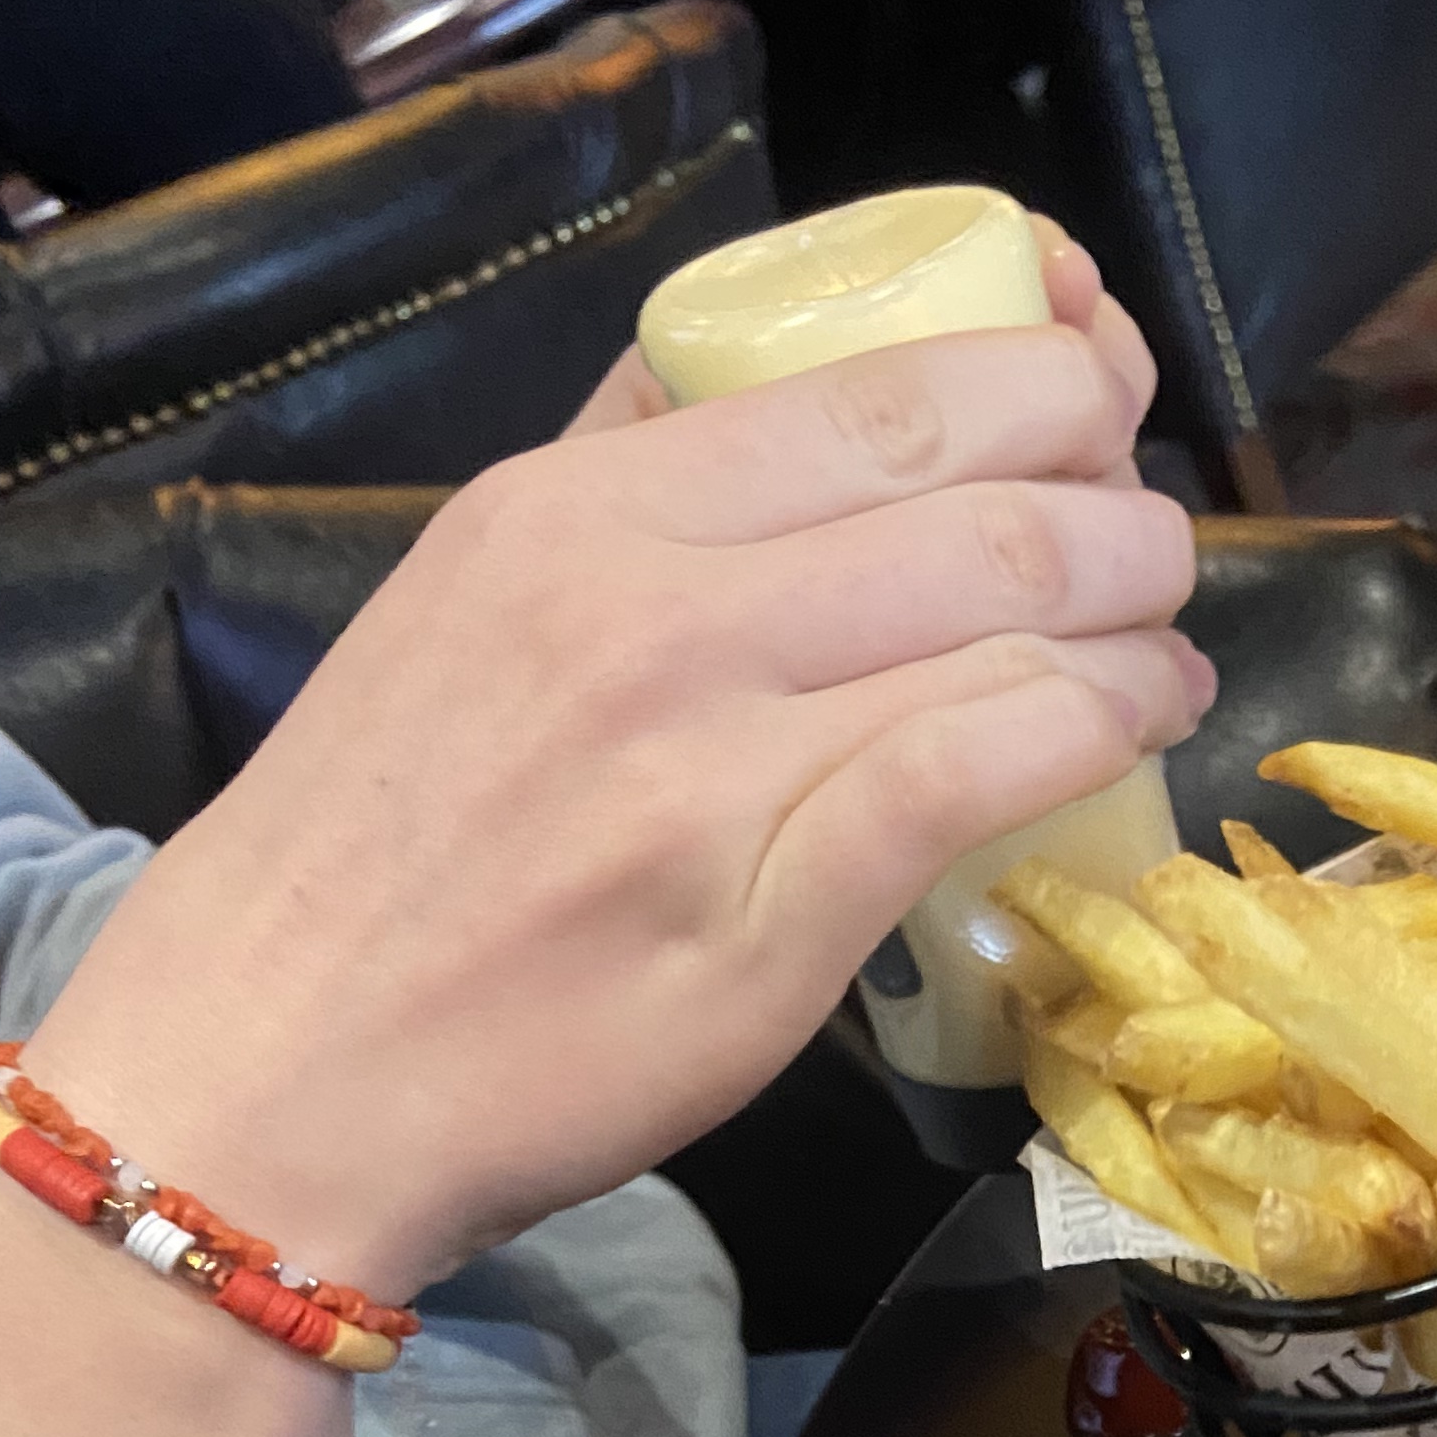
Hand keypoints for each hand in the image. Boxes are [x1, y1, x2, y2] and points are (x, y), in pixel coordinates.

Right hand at [19, 253, 1207, 1304]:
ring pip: (1002, 612)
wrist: (270, 1072)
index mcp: (575, 507)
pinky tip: (1135, 725)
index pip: (865, 379)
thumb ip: (615, 489)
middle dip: (1110, 480)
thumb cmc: (374, 860)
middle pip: (964, 474)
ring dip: (1133, 610)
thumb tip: (766, 394)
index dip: (1031, 363)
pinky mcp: (769, 904)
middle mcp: (649, 600)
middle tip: (1154, 528)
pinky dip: (1094, 726)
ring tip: (1167, 632)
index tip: (1093, 385)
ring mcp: (712, 753)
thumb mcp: (463, 603)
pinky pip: (979, 763)